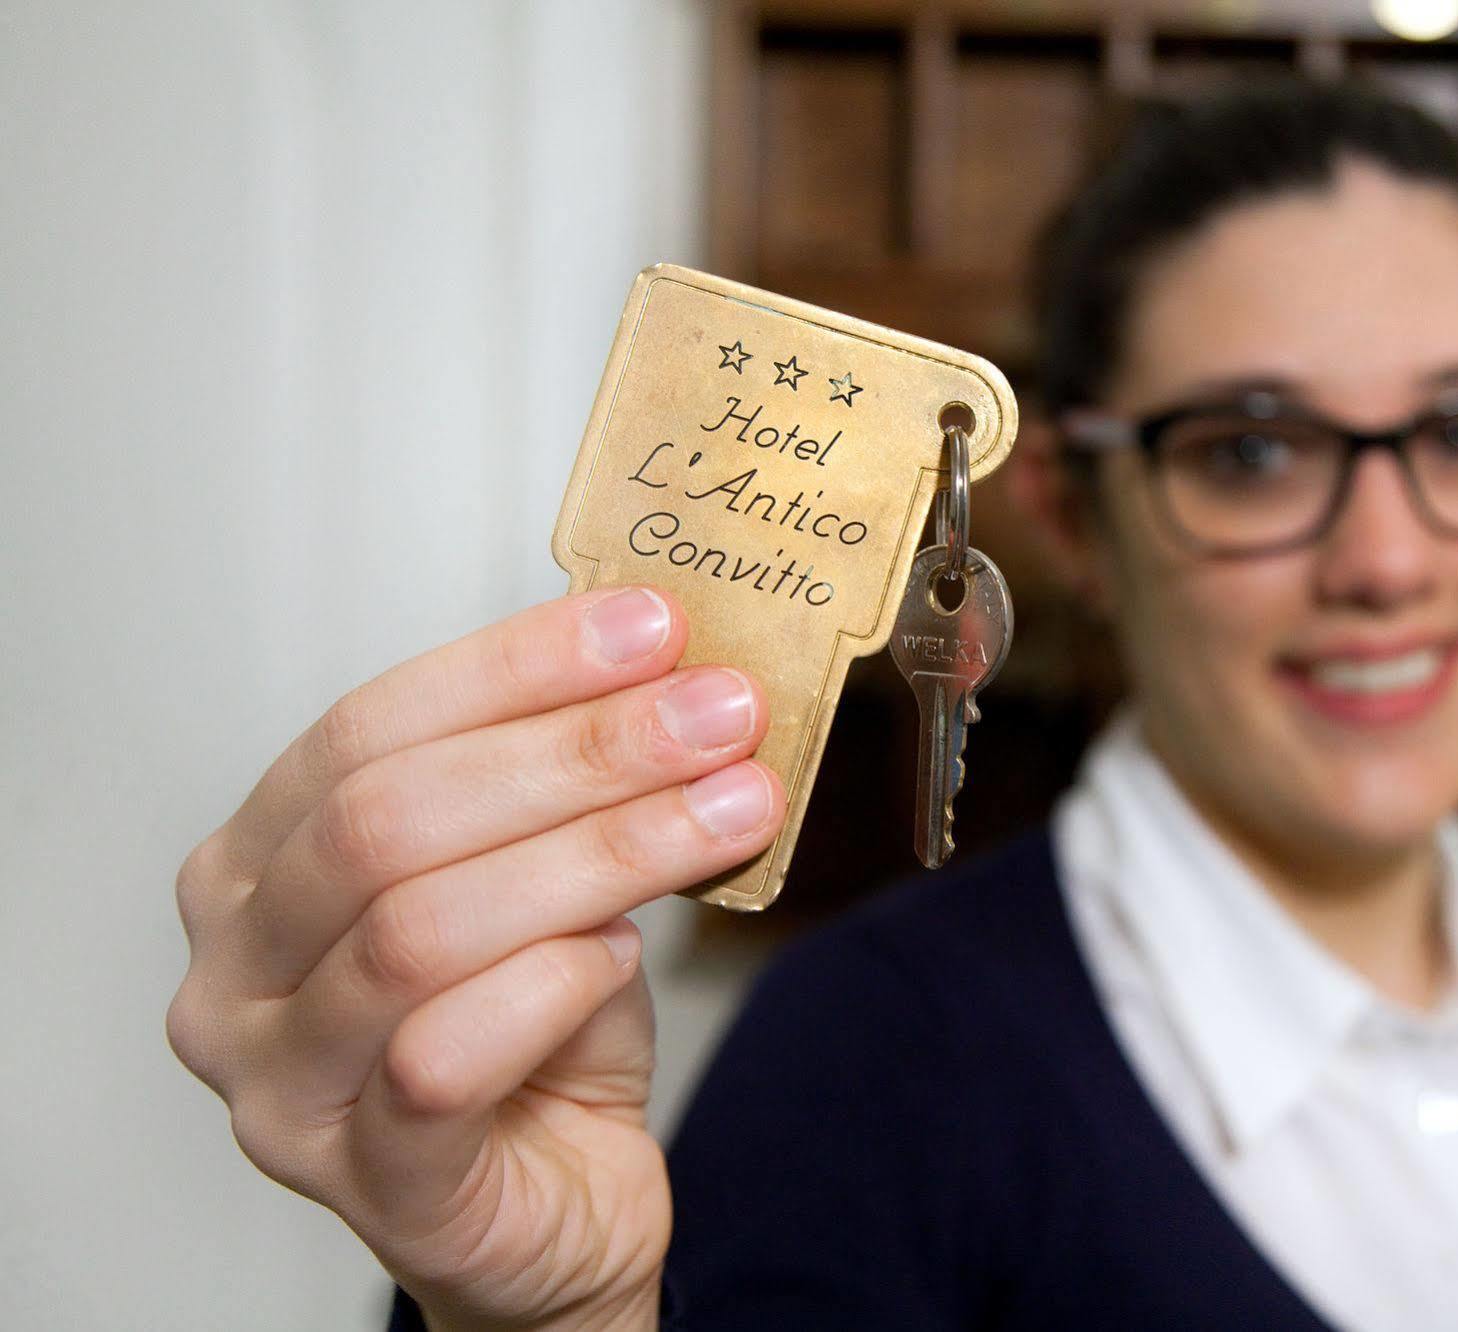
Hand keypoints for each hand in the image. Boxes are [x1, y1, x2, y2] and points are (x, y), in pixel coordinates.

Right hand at [167, 587, 784, 1329]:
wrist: (554, 1210)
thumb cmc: (536, 1039)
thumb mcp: (551, 881)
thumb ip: (568, 791)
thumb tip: (671, 676)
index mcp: (258, 864)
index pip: (368, 728)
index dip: (515, 667)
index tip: (650, 629)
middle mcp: (236, 968)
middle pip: (389, 818)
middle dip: (576, 751)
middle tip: (715, 715)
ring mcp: (279, 1083)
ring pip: (420, 929)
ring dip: (601, 850)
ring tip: (726, 810)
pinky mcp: (362, 1180)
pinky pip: (441, 1059)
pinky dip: (550, 984)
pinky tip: (621, 950)